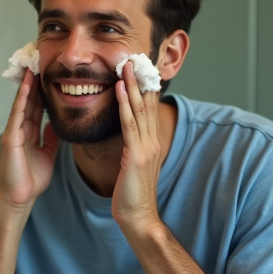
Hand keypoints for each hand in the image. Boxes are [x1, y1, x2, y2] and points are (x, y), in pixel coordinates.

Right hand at [0, 68, 59, 213]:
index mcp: (29, 132)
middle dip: (35, 81)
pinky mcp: (10, 137)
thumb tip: (55, 126)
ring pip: (23, 102)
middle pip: (30, 100)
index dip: (43, 90)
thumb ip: (49, 139)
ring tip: (33, 64)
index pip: (38, 106)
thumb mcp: (47, 154)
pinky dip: (23, 98)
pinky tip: (28, 85)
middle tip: (41, 60)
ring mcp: (14, 131)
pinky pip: (18, 114)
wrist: (19, 198)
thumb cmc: (30, 180)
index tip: (50, 73)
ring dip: (28, 83)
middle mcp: (20, 128)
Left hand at [111, 61, 162, 237]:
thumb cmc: (131, 196)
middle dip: (141, 79)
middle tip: (136, 55)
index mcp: (150, 142)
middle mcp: (152, 141)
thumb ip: (131, 149)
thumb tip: (126, 138)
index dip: (145, 86)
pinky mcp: (137, 155)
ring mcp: (146, 147)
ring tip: (127, 64)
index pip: (149, 108)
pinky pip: (129, 125)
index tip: (140, 66)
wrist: (138, 217)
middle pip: (148, 103)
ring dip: (133, 85)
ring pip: (140, 109)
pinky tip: (121, 89)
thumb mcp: (133, 166)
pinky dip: (125, 105)